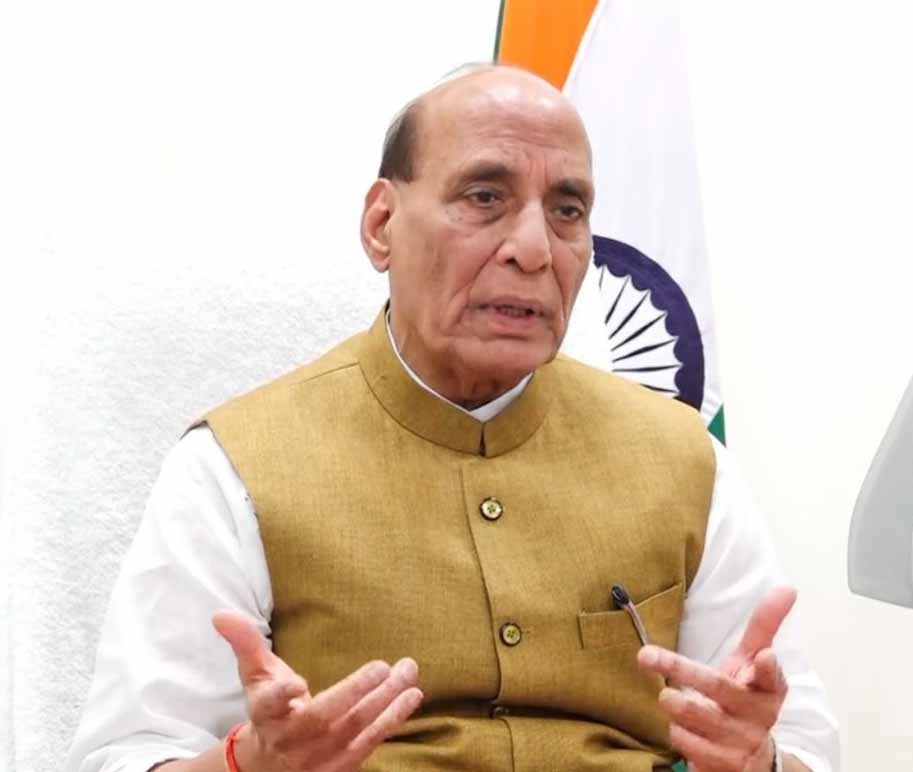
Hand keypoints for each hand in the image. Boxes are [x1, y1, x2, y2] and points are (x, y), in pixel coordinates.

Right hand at [213, 611, 422, 771]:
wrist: (270, 763)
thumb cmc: (269, 707)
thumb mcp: (255, 674)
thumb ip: (245, 643)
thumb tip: (221, 614)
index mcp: (266, 713)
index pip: (270, 704)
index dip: (281, 696)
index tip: (295, 683)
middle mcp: (291, 739)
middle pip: (324, 718)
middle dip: (355, 693)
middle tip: (385, 666)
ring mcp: (317, 759)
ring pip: (354, 731)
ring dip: (385, 703)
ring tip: (409, 673)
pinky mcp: (340, 767)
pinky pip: (369, 744)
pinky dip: (392, 720)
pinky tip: (412, 696)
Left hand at [637, 586, 795, 771]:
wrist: (752, 758)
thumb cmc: (746, 698)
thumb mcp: (753, 663)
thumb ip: (764, 627)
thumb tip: (787, 588)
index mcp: (768, 687)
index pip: (771, 675)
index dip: (767, 667)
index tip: (763, 656)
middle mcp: (758, 715)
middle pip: (717, 688)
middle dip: (680, 669)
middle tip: (645, 655)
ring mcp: (741, 743)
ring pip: (695, 715)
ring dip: (675, 703)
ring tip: (667, 697)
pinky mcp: (725, 766)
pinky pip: (688, 744)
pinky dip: (677, 732)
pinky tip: (679, 727)